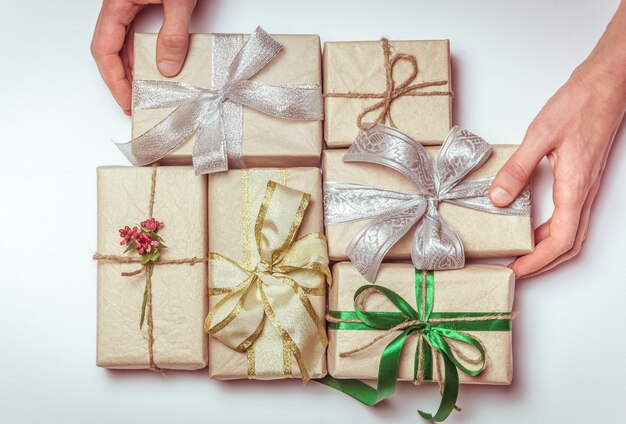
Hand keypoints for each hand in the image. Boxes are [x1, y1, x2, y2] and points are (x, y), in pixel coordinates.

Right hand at [91, 0, 196, 114]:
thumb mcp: (179, 0)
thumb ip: (174, 33)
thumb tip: (168, 68)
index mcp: (116, 3)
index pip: (104, 49)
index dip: (114, 80)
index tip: (127, 101)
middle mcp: (118, 5)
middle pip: (110, 50)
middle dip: (121, 80)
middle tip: (135, 104)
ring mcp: (128, 3)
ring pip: (123, 43)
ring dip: (133, 68)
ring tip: (144, 91)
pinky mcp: (142, 3)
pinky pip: (136, 34)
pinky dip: (143, 54)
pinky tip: (155, 68)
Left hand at [489, 60, 625, 277]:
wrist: (607, 84)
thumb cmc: (580, 104)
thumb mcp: (539, 136)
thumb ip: (517, 169)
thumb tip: (498, 198)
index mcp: (575, 187)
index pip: (559, 241)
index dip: (537, 262)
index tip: (515, 271)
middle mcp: (584, 193)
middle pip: (568, 245)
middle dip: (541, 263)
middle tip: (514, 269)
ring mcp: (586, 188)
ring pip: (571, 233)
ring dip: (547, 249)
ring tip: (521, 254)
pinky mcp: (583, 179)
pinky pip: (570, 216)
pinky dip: (552, 231)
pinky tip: (533, 226)